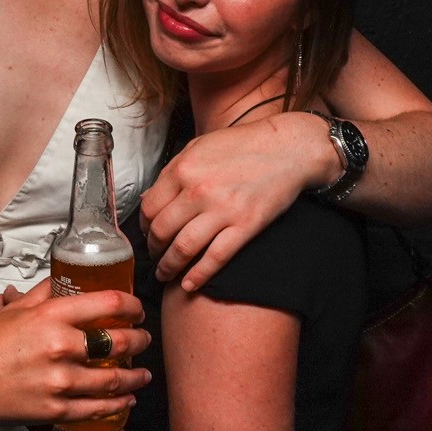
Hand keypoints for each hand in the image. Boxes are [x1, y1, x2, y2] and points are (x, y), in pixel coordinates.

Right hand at [0, 286, 150, 427]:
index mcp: (51, 316)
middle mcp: (60, 347)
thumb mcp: (15, 308)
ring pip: (113, 379)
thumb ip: (45, 293)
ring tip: (144, 373)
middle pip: (117, 342)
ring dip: (135, 376)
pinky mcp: (56, 410)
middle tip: (144, 340)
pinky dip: (118, 404)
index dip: (131, 305)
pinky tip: (127, 399)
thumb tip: (66, 279)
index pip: (107, 303)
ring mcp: (60, 382)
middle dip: (138, 340)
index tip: (137, 309)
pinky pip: (97, 408)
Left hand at [140, 112, 331, 291]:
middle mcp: (198, 191)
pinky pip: (215, 258)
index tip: (147, 234)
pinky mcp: (246, 226)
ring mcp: (223, 210)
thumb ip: (172, 172)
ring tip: (165, 274)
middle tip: (154, 257)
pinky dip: (198, 276)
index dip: (144, 226)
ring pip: (183, 249)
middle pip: (162, 231)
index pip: (149, 208)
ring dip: (169, 267)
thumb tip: (147, 199)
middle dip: (154, 250)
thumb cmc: (242, 145)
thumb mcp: (199, 148)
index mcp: (183, 169)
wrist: (287, 148)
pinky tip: (189, 284)